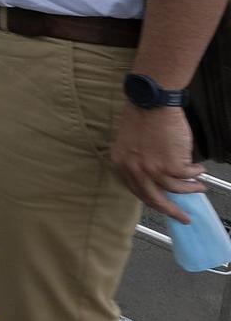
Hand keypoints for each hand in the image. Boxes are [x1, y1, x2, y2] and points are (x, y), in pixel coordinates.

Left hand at [110, 105, 203, 220]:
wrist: (151, 103)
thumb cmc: (141, 116)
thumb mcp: (129, 142)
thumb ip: (137, 161)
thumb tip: (155, 177)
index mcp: (121, 164)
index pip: (137, 190)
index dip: (152, 199)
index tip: (162, 205)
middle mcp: (134, 170)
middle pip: (154, 199)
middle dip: (171, 211)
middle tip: (183, 217)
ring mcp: (153, 170)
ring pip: (176, 190)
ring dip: (190, 189)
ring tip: (199, 186)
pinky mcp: (172, 165)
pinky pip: (188, 175)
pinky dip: (196, 173)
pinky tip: (199, 169)